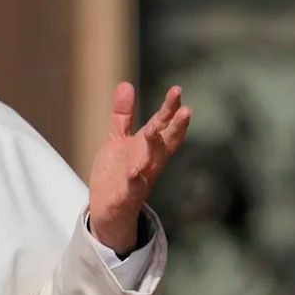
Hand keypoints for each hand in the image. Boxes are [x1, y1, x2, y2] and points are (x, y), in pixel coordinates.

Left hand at [87, 82, 190, 253]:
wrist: (108, 209)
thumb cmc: (117, 172)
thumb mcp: (118, 140)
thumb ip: (124, 115)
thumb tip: (126, 84)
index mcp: (146, 147)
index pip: (163, 126)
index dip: (170, 109)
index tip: (177, 90)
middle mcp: (148, 162)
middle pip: (165, 142)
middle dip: (175, 127)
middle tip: (186, 109)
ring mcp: (140, 180)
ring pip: (152, 164)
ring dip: (155, 148)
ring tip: (154, 130)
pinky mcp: (126, 197)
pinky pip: (133, 189)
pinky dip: (135, 181)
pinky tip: (134, 171)